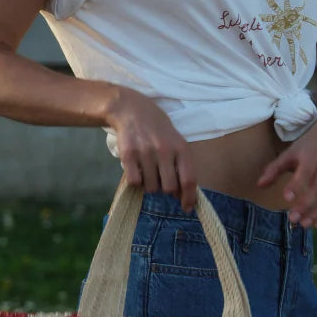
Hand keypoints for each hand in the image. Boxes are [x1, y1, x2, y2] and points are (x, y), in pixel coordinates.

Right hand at [104, 87, 197, 211]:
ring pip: (150, 187)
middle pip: (168, 188)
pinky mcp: (128, 154)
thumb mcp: (175, 141)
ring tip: (147, 170)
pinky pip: (134, 181)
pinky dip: (136, 181)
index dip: (189, 197)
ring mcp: (146, 152)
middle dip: (165, 189)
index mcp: (181, 147)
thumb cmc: (157, 129)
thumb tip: (182, 195)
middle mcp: (164, 150)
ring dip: (149, 184)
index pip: (188, 180)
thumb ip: (181, 165)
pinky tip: (136, 169)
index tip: (186, 208)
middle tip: (160, 179)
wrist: (131, 109)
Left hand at [256, 118, 316, 228]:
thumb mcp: (290, 153)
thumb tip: (259, 185)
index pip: (304, 173)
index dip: (296, 186)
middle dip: (306, 206)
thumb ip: (274, 169)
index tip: (286, 198)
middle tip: (293, 219)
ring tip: (304, 224)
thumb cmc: (308, 147)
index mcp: (311, 158)